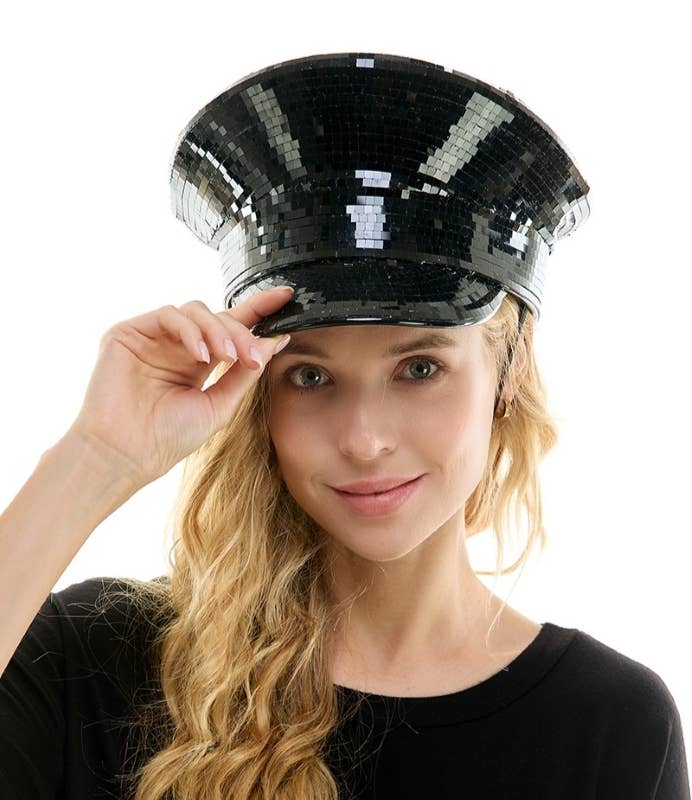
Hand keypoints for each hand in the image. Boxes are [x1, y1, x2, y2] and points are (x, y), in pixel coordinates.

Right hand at [66, 287, 293, 489]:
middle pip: (218, 317)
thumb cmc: (168, 437)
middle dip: (242, 332)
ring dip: (219, 330)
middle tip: (254, 356)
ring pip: (197, 310)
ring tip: (228, 358)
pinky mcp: (130, 332)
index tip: (286, 297)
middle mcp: (177, 346)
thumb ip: (245, 372)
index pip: (230, 327)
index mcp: (198, 362)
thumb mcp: (220, 405)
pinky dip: (191, 332)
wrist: (127, 453)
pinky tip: (201, 356)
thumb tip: (275, 341)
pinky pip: (170, 315)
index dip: (258, 309)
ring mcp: (153, 337)